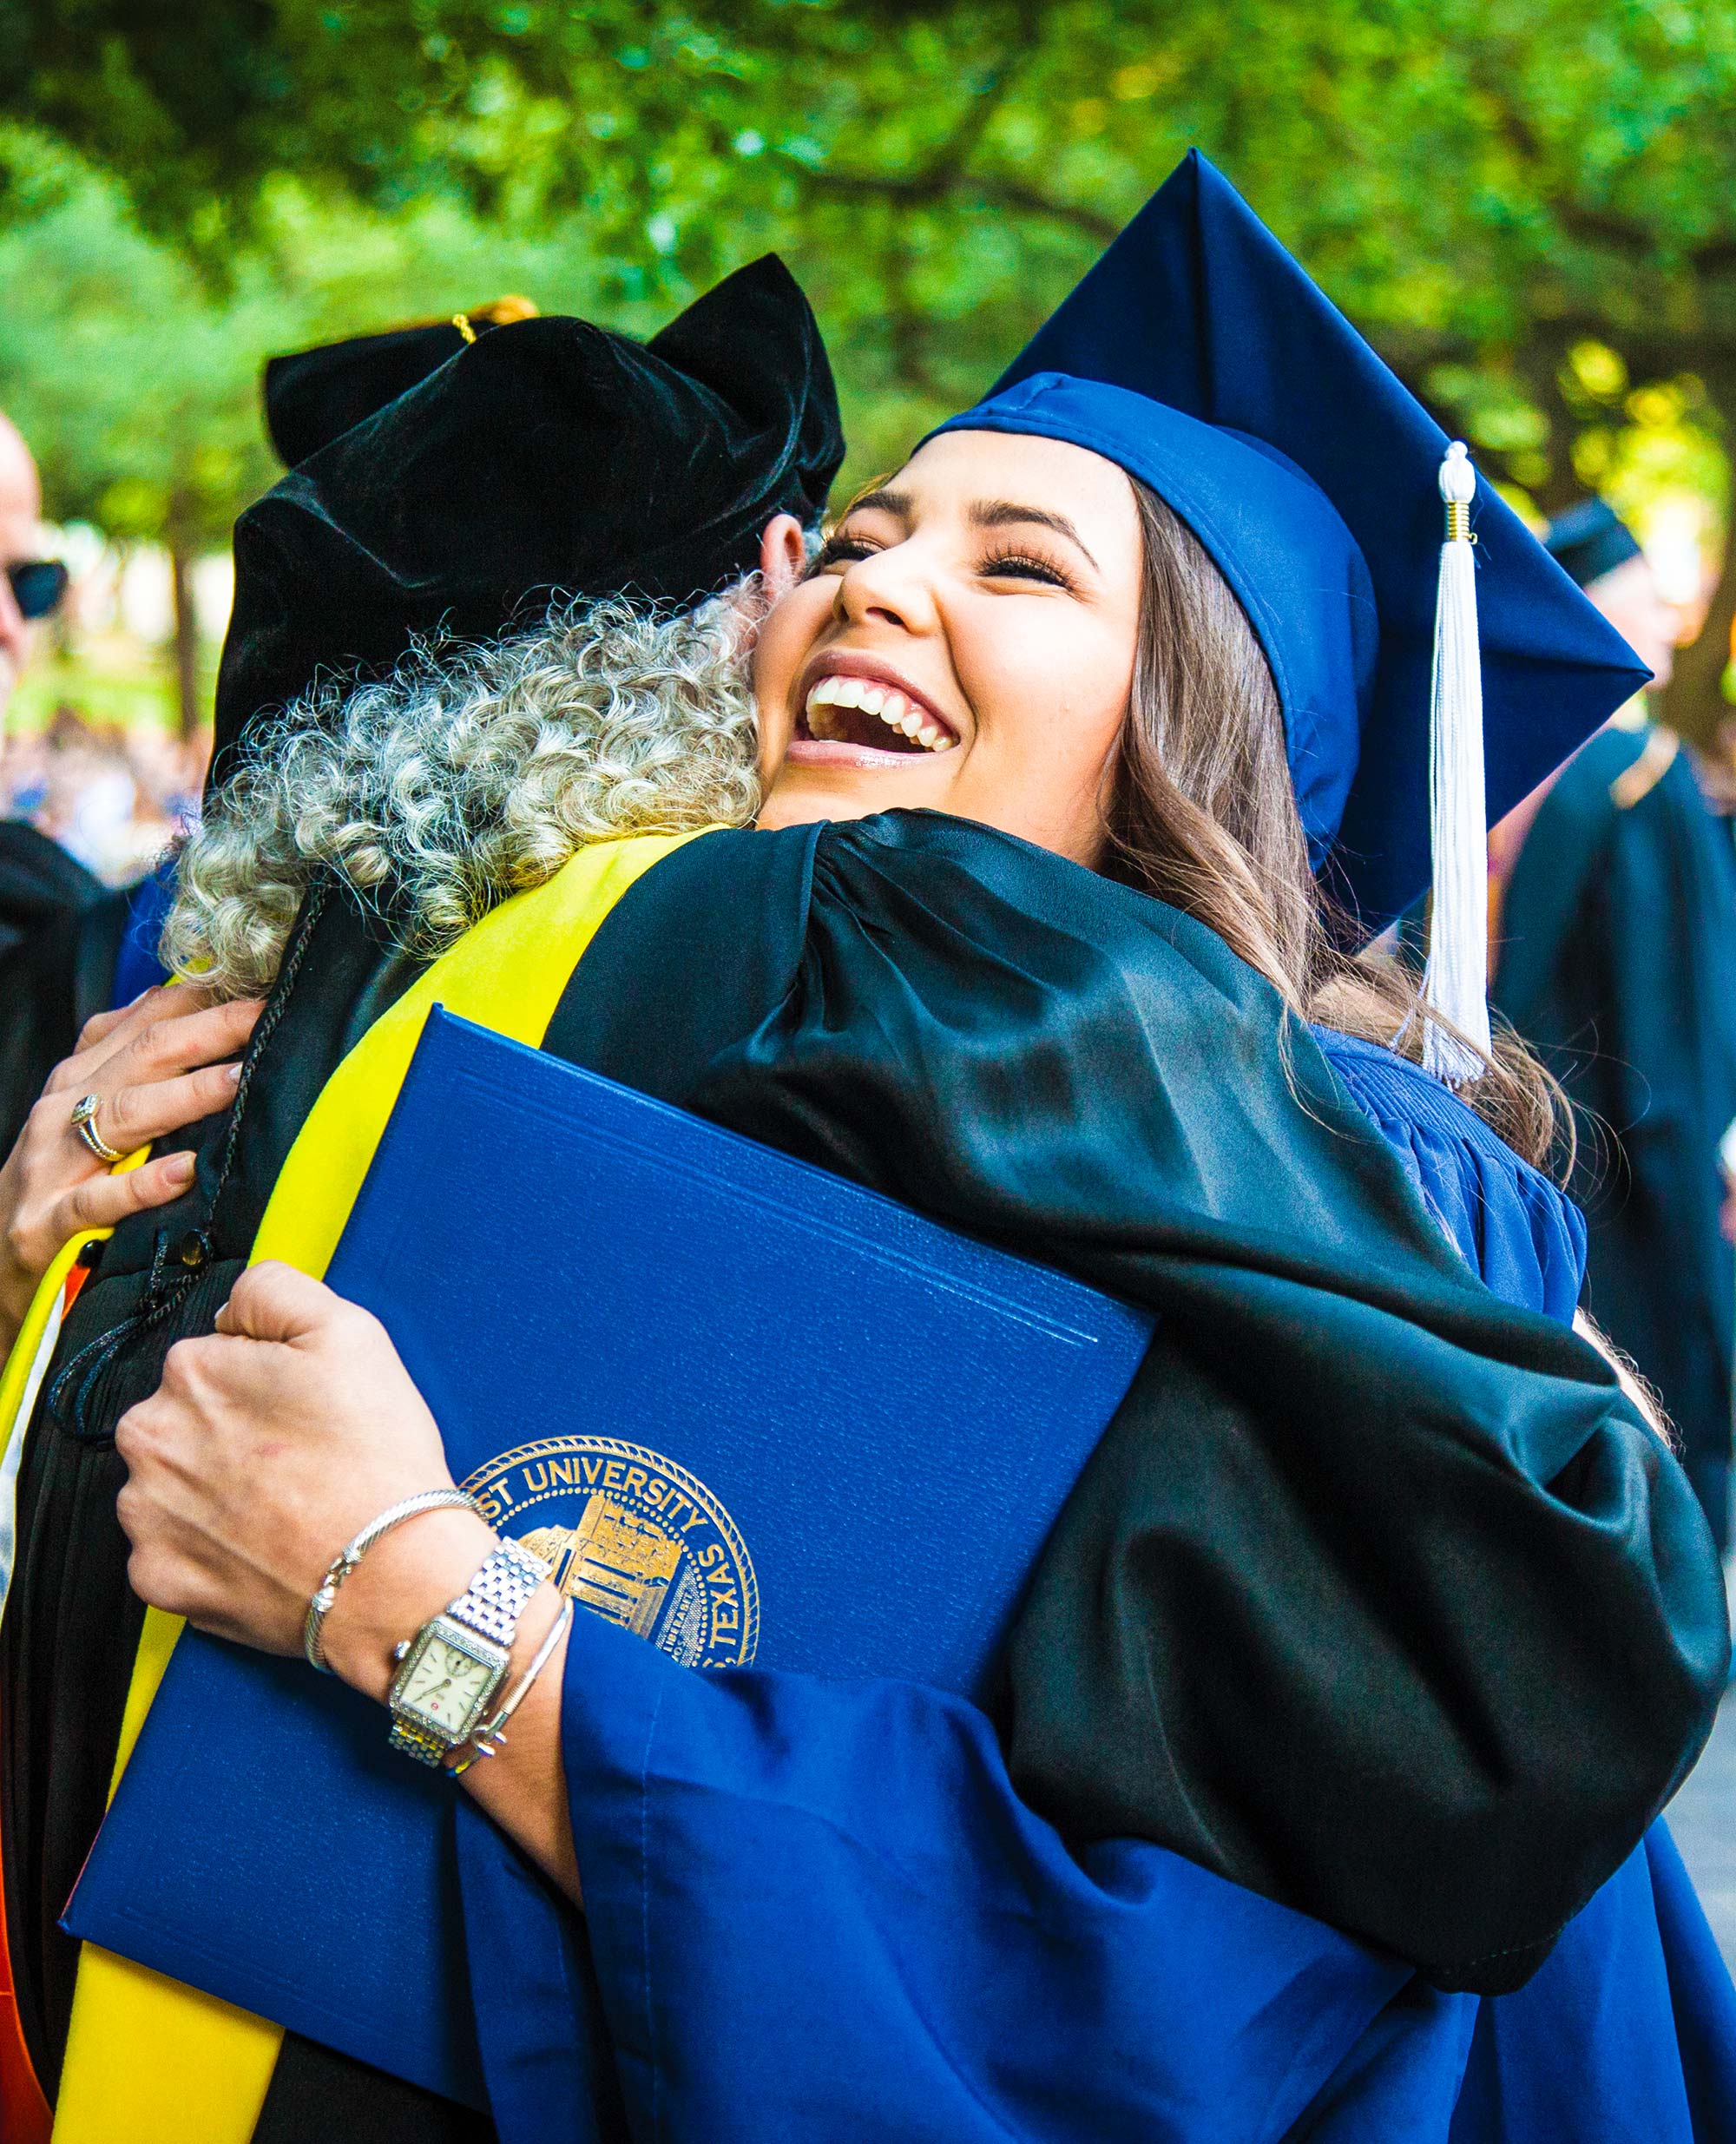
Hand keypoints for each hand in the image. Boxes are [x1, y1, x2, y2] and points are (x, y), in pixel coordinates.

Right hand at [0, 984, 262, 1351]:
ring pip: (123, 1115)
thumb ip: (132, 1055)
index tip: (261, 982)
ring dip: (186, 1095)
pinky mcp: (48, 1222)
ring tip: (238, 1081)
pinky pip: (97, 1199)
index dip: (203, 998)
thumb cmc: (59, 1173)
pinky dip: (143, 1185)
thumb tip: (183, 996)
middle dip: (209, 1031)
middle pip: (143, 1055)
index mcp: (80, 1075)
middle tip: (265, 1018)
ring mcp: (53, 1162)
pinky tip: (185, 1172)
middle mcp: (64, 1107)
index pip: (145, 1020)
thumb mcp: (88, 1106)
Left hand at [115, 1261, 492, 1692]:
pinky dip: (214, 1550)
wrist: (391, 1575)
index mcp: (190, 1372)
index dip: (269, 1380)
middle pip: (188, 1421)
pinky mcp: (158, 1580)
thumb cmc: (375, 1455)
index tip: (306, 1408)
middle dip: (233, 1433)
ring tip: (287, 1506)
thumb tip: (233, 1307)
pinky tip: (266, 1547)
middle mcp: (150, 1440)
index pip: (216, 1357)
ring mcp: (147, 1516)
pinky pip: (177, 1551)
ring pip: (177, 1484)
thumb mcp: (349, 1330)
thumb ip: (276, 1288)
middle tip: (301, 1458)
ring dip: (217, 1490)